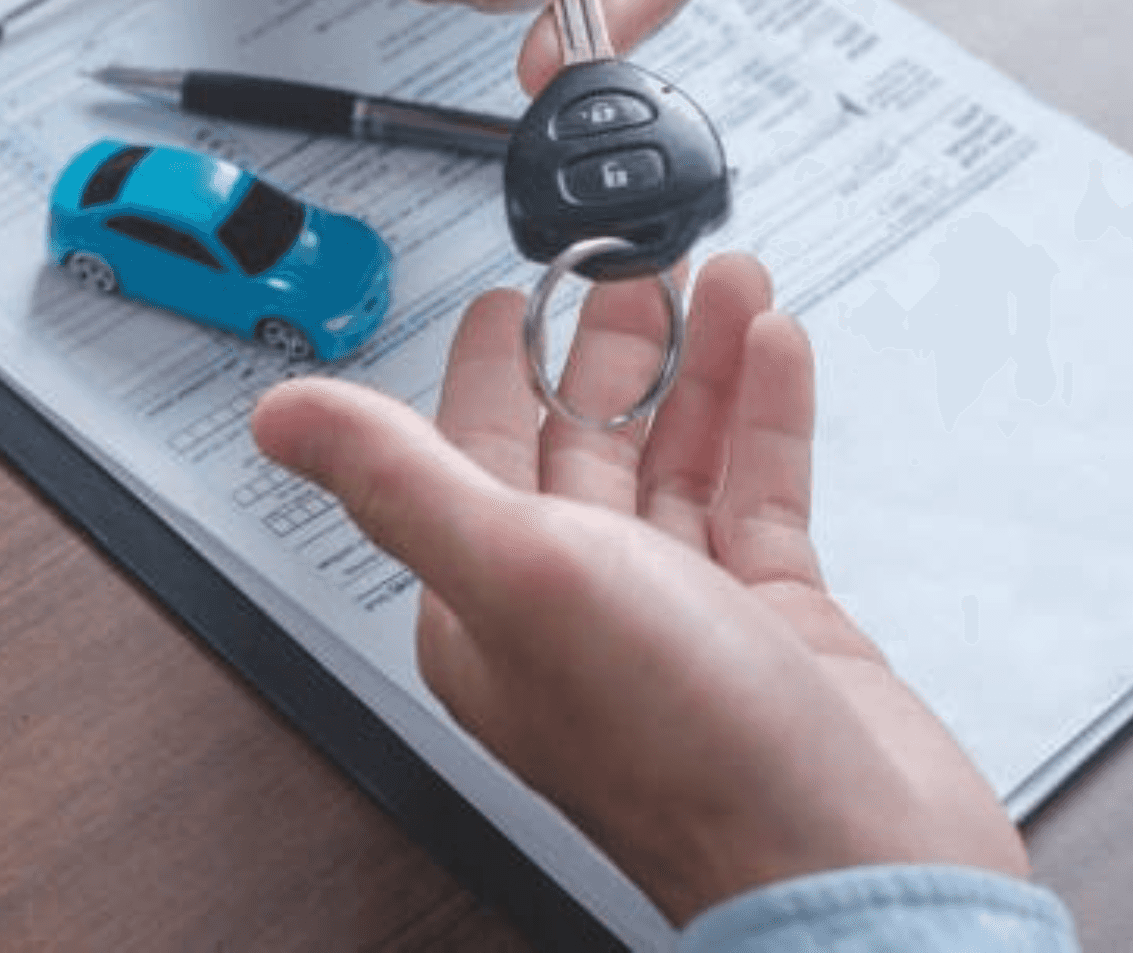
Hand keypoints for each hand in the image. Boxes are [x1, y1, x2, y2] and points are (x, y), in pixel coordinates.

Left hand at [250, 255, 1027, 925]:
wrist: (855, 864)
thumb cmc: (686, 750)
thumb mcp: (519, 576)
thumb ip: (399, 480)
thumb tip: (277, 417)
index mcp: (491, 600)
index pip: (471, 449)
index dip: (490, 364)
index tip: (510, 294)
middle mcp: (576, 604)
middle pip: (581, 441)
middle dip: (608, 346)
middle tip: (635, 268)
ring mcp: (679, 612)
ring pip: (675, 456)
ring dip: (699, 362)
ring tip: (725, 280)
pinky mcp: (772, 622)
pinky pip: (756, 493)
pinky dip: (765, 416)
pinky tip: (775, 351)